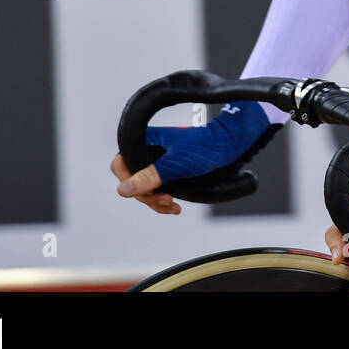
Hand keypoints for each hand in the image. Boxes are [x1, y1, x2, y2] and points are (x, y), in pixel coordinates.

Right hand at [111, 101, 272, 213]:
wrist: (228, 148)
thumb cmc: (204, 148)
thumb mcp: (175, 165)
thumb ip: (149, 177)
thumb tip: (123, 190)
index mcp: (145, 141)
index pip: (121, 163)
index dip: (128, 180)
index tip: (143, 191)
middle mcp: (148, 152)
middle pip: (132, 181)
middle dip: (148, 195)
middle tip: (166, 199)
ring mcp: (158, 164)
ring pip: (145, 190)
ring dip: (156, 202)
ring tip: (173, 205)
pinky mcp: (168, 174)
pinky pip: (157, 192)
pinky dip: (164, 202)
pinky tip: (175, 207)